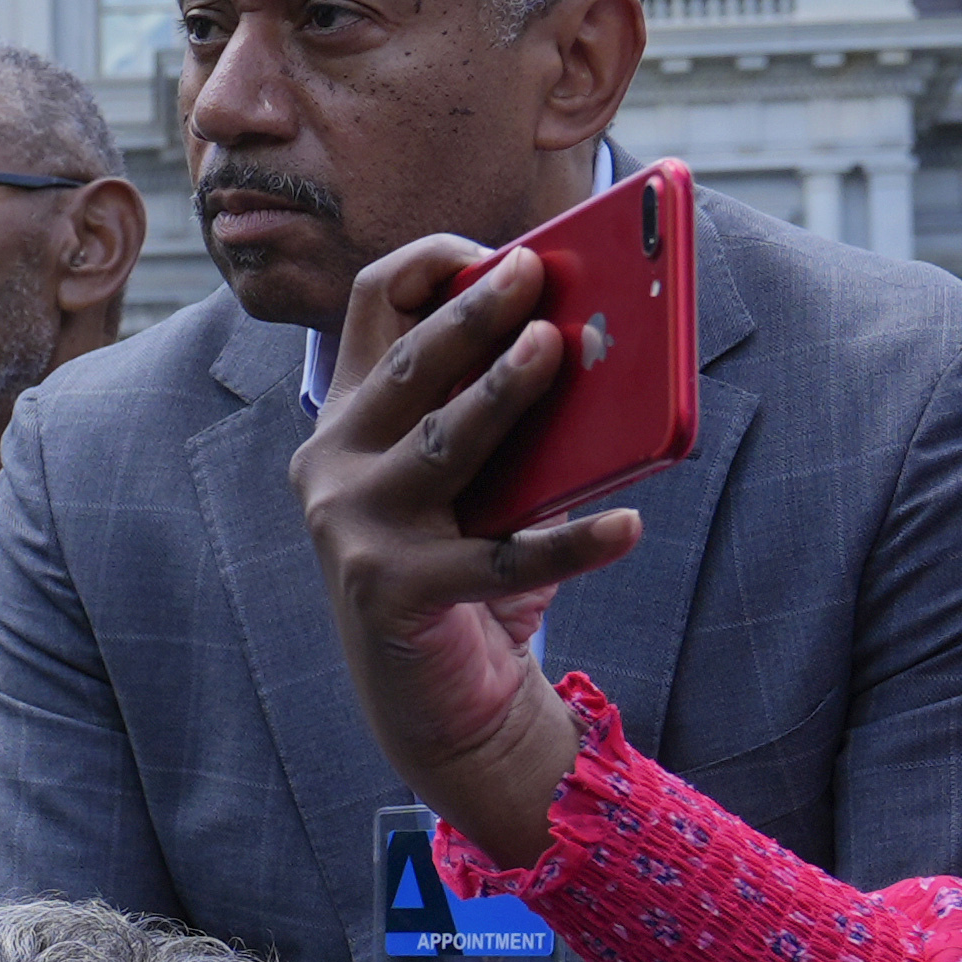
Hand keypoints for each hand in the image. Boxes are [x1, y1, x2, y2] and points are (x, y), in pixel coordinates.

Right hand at [289, 236, 639, 862]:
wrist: (432, 706)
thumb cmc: (465, 571)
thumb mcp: (479, 482)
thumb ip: (505, 421)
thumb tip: (592, 351)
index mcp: (349, 418)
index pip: (374, 308)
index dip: (432, 265)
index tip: (499, 256)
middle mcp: (334, 462)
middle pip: (409, 365)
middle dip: (473, 313)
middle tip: (537, 275)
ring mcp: (354, 528)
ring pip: (442, 441)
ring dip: (502, 390)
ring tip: (559, 351)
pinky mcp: (393, 592)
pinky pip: (499, 560)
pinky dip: (571, 542)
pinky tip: (627, 524)